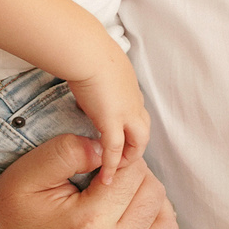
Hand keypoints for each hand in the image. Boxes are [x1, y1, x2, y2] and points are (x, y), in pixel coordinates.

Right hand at [0, 133, 177, 228]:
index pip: (136, 174)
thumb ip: (68, 150)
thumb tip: (109, 148)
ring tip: (127, 207)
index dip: (124, 162)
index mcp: (88, 224)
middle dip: (140, 182)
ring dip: (154, 212)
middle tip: (115, 184)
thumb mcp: (28, 174)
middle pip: (156, 201)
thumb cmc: (11, 217)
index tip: (106, 167)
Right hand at [66, 51, 150, 180]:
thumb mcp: (96, 62)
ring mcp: (126, 112)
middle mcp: (134, 101)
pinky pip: (114, 150)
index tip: (115, 132)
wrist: (87, 51)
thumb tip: (85, 77)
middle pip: (143, 130)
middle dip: (135, 147)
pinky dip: (112, 166)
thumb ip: (96, 74)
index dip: (129, 124)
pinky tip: (105, 178)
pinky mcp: (112, 121)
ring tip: (116, 172)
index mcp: (130, 86)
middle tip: (122, 159)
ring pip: (137, 143)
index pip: (136, 110)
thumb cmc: (87, 49)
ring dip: (128, 158)